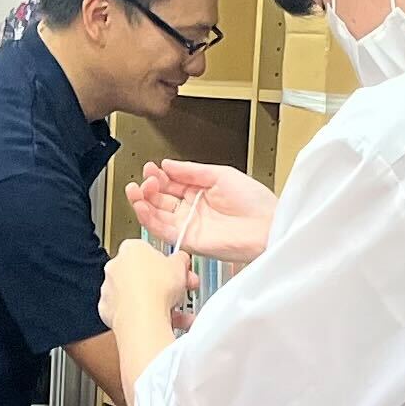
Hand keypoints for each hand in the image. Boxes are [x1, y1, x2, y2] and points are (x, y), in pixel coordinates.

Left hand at [101, 238, 188, 338]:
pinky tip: (163, 321)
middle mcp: (115, 267)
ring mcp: (110, 289)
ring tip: (176, 311)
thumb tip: (181, 259)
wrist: (143, 317)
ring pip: (137, 295)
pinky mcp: (108, 310)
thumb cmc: (156, 288)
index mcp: (131, 248)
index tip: (176, 270)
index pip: (149, 251)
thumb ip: (180, 259)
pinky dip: (145, 317)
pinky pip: (130, 311)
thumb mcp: (180, 265)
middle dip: (162, 283)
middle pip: (142, 274)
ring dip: (156, 302)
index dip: (166, 262)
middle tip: (178, 290)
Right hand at [127, 161, 275, 264]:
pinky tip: (142, 206)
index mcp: (201, 193)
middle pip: (161, 199)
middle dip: (148, 188)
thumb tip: (168, 164)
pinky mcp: (189, 241)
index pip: (171, 184)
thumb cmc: (255, 202)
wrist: (268, 225)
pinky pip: (163, 231)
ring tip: (136, 190)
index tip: (151, 167)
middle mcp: (193, 210)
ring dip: (143, 202)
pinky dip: (149, 219)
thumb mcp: (221, 174)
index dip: (158, 176)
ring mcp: (190, 226)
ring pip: (158, 215)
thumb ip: (192, 170)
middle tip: (144, 179)